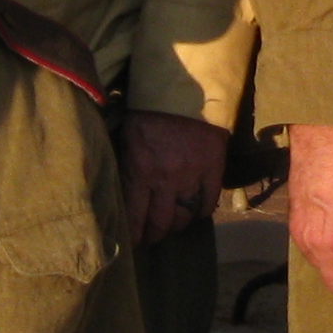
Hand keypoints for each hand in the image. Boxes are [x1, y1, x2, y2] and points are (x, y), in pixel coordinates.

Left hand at [120, 111, 228, 246]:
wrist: (184, 90)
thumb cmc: (147, 112)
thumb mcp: (126, 138)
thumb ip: (127, 168)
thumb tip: (120, 194)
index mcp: (139, 171)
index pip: (135, 216)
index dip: (133, 235)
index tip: (132, 242)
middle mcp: (165, 180)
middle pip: (161, 223)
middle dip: (154, 235)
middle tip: (151, 238)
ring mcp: (192, 176)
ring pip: (184, 216)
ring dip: (177, 225)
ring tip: (172, 226)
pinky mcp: (213, 169)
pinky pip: (208, 201)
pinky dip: (201, 212)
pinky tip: (195, 213)